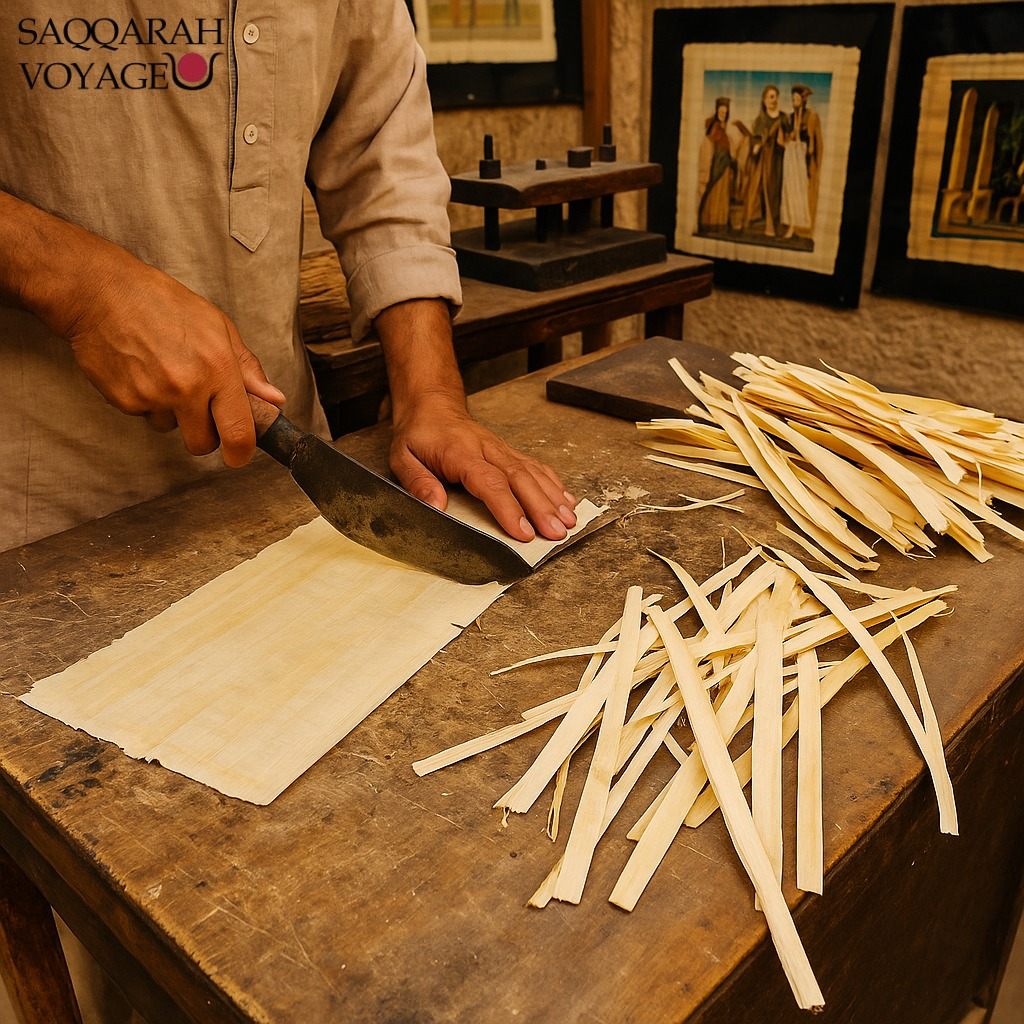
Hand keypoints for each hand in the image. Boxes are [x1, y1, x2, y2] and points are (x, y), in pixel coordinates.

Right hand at [64, 254, 284, 466]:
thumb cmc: (163, 304)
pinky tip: (142, 370)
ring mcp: (153, 397)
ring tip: (164, 372)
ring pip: (172, 429)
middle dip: (205, 434)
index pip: (238, 430)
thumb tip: (273, 399)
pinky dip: (147, 401)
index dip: (241, 452)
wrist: (101, 294)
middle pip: (203, 444)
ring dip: (173, 413)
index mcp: (217, 368)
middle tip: (200, 408)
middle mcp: (187, 387)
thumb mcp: (218, 326)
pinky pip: (146, 416)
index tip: (239, 455)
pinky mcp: (125, 401)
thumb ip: (247, 368)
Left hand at [389, 395, 577, 542]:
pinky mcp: (508, 451)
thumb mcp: (402, 458)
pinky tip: (566, 500)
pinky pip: (535, 466)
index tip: (523, 531)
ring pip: (532, 472)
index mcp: (460, 453)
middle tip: (556, 533)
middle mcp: (487, 449)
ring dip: (552, 498)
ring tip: (568, 522)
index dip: (508, 507)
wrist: (431, 405)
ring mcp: (501, 449)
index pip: (489, 481)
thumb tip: (436, 507)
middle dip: (541, 507)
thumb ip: (418, 483)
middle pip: (519, 478)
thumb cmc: (418, 435)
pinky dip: (553, 484)